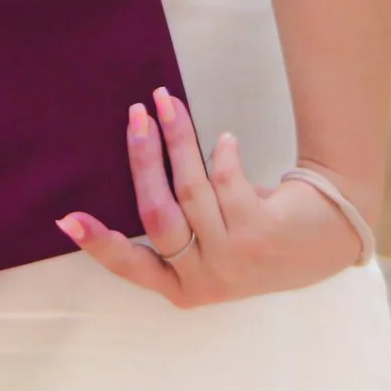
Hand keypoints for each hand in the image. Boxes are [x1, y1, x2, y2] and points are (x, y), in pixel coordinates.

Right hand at [55, 85, 365, 304]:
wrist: (323, 240)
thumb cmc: (253, 231)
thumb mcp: (210, 237)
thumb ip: (177, 217)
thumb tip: (138, 151)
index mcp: (181, 287)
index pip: (130, 267)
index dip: (98, 243)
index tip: (67, 219)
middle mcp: (203, 280)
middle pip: (156, 215)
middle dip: (141, 159)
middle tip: (135, 115)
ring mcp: (232, 261)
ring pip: (189, 190)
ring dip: (177, 138)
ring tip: (167, 103)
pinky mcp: (259, 235)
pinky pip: (226, 181)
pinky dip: (221, 153)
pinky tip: (226, 140)